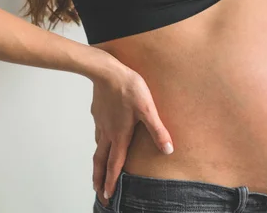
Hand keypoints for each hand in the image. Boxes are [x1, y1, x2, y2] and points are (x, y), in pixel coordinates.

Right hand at [88, 56, 173, 207]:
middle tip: (98, 192)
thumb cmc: (129, 88)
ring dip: (98, 162)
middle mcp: (107, 132)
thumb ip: (157, 130)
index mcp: (119, 135)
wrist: (107, 71)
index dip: (111, 182)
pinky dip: (99, 143)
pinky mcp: (98, 112)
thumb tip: (168, 150)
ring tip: (99, 169)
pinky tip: (102, 137)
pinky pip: (98, 132)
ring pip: (98, 147)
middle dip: (99, 178)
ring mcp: (100, 122)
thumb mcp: (148, 109)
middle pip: (100, 161)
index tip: (107, 196)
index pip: (114, 164)